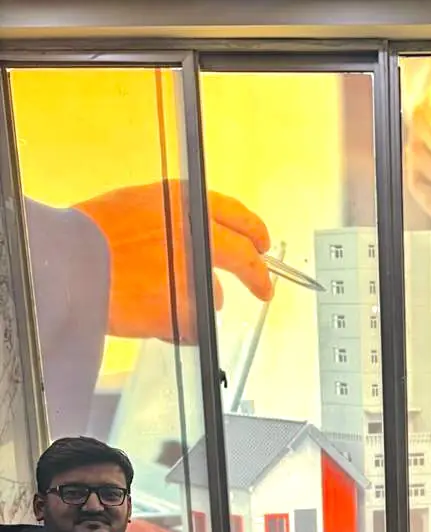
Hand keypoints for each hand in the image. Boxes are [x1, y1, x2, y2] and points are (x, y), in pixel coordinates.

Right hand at [73, 181, 273, 341]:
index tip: (260, 243)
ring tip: (161, 303)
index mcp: (185, 203)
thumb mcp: (136, 206)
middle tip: (263, 288)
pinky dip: (180, 328)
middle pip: (245, 258)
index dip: (253, 230)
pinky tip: (153, 320)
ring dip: (196, 305)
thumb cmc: (89, 235)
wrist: (66, 263)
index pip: (235, 214)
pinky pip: (195, 327)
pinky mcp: (187, 310)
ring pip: (214, 298)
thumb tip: (192, 241)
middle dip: (259, 276)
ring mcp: (195, 274)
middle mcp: (198, 234)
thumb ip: (173, 223)